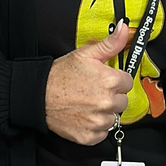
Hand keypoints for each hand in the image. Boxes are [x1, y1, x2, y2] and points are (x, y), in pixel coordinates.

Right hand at [45, 23, 134, 143]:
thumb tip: (124, 29)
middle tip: (93, 92)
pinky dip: (95, 127)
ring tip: (87, 104)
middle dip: (111, 97)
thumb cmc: (59, 76)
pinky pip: (102, 133)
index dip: (116, 80)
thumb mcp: (85, 54)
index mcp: (109, 80)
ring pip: (113, 118)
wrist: (38, 96)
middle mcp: (106, 102)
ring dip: (104, 113)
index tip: (104, 80)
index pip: (127, 82)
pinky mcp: (90, 135)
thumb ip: (110, 43)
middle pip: (122, 101)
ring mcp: (98, 121)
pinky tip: (84, 116)